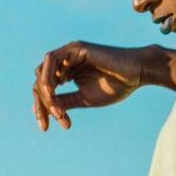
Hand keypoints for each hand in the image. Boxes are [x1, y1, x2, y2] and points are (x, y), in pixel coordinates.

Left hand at [32, 41, 155, 130]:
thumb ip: (65, 102)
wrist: (136, 74)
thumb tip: (47, 110)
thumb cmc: (115, 86)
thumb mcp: (84, 99)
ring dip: (44, 93)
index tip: (45, 127)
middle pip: (40, 81)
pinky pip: (52, 61)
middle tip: (47, 124)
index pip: (45, 89)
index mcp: (67, 73)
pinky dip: (48, 78)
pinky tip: (52, 94)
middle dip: (40, 104)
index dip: (42, 108)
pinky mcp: (74, 48)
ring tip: (53, 111)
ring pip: (42, 72)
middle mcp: (65, 61)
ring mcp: (68, 53)